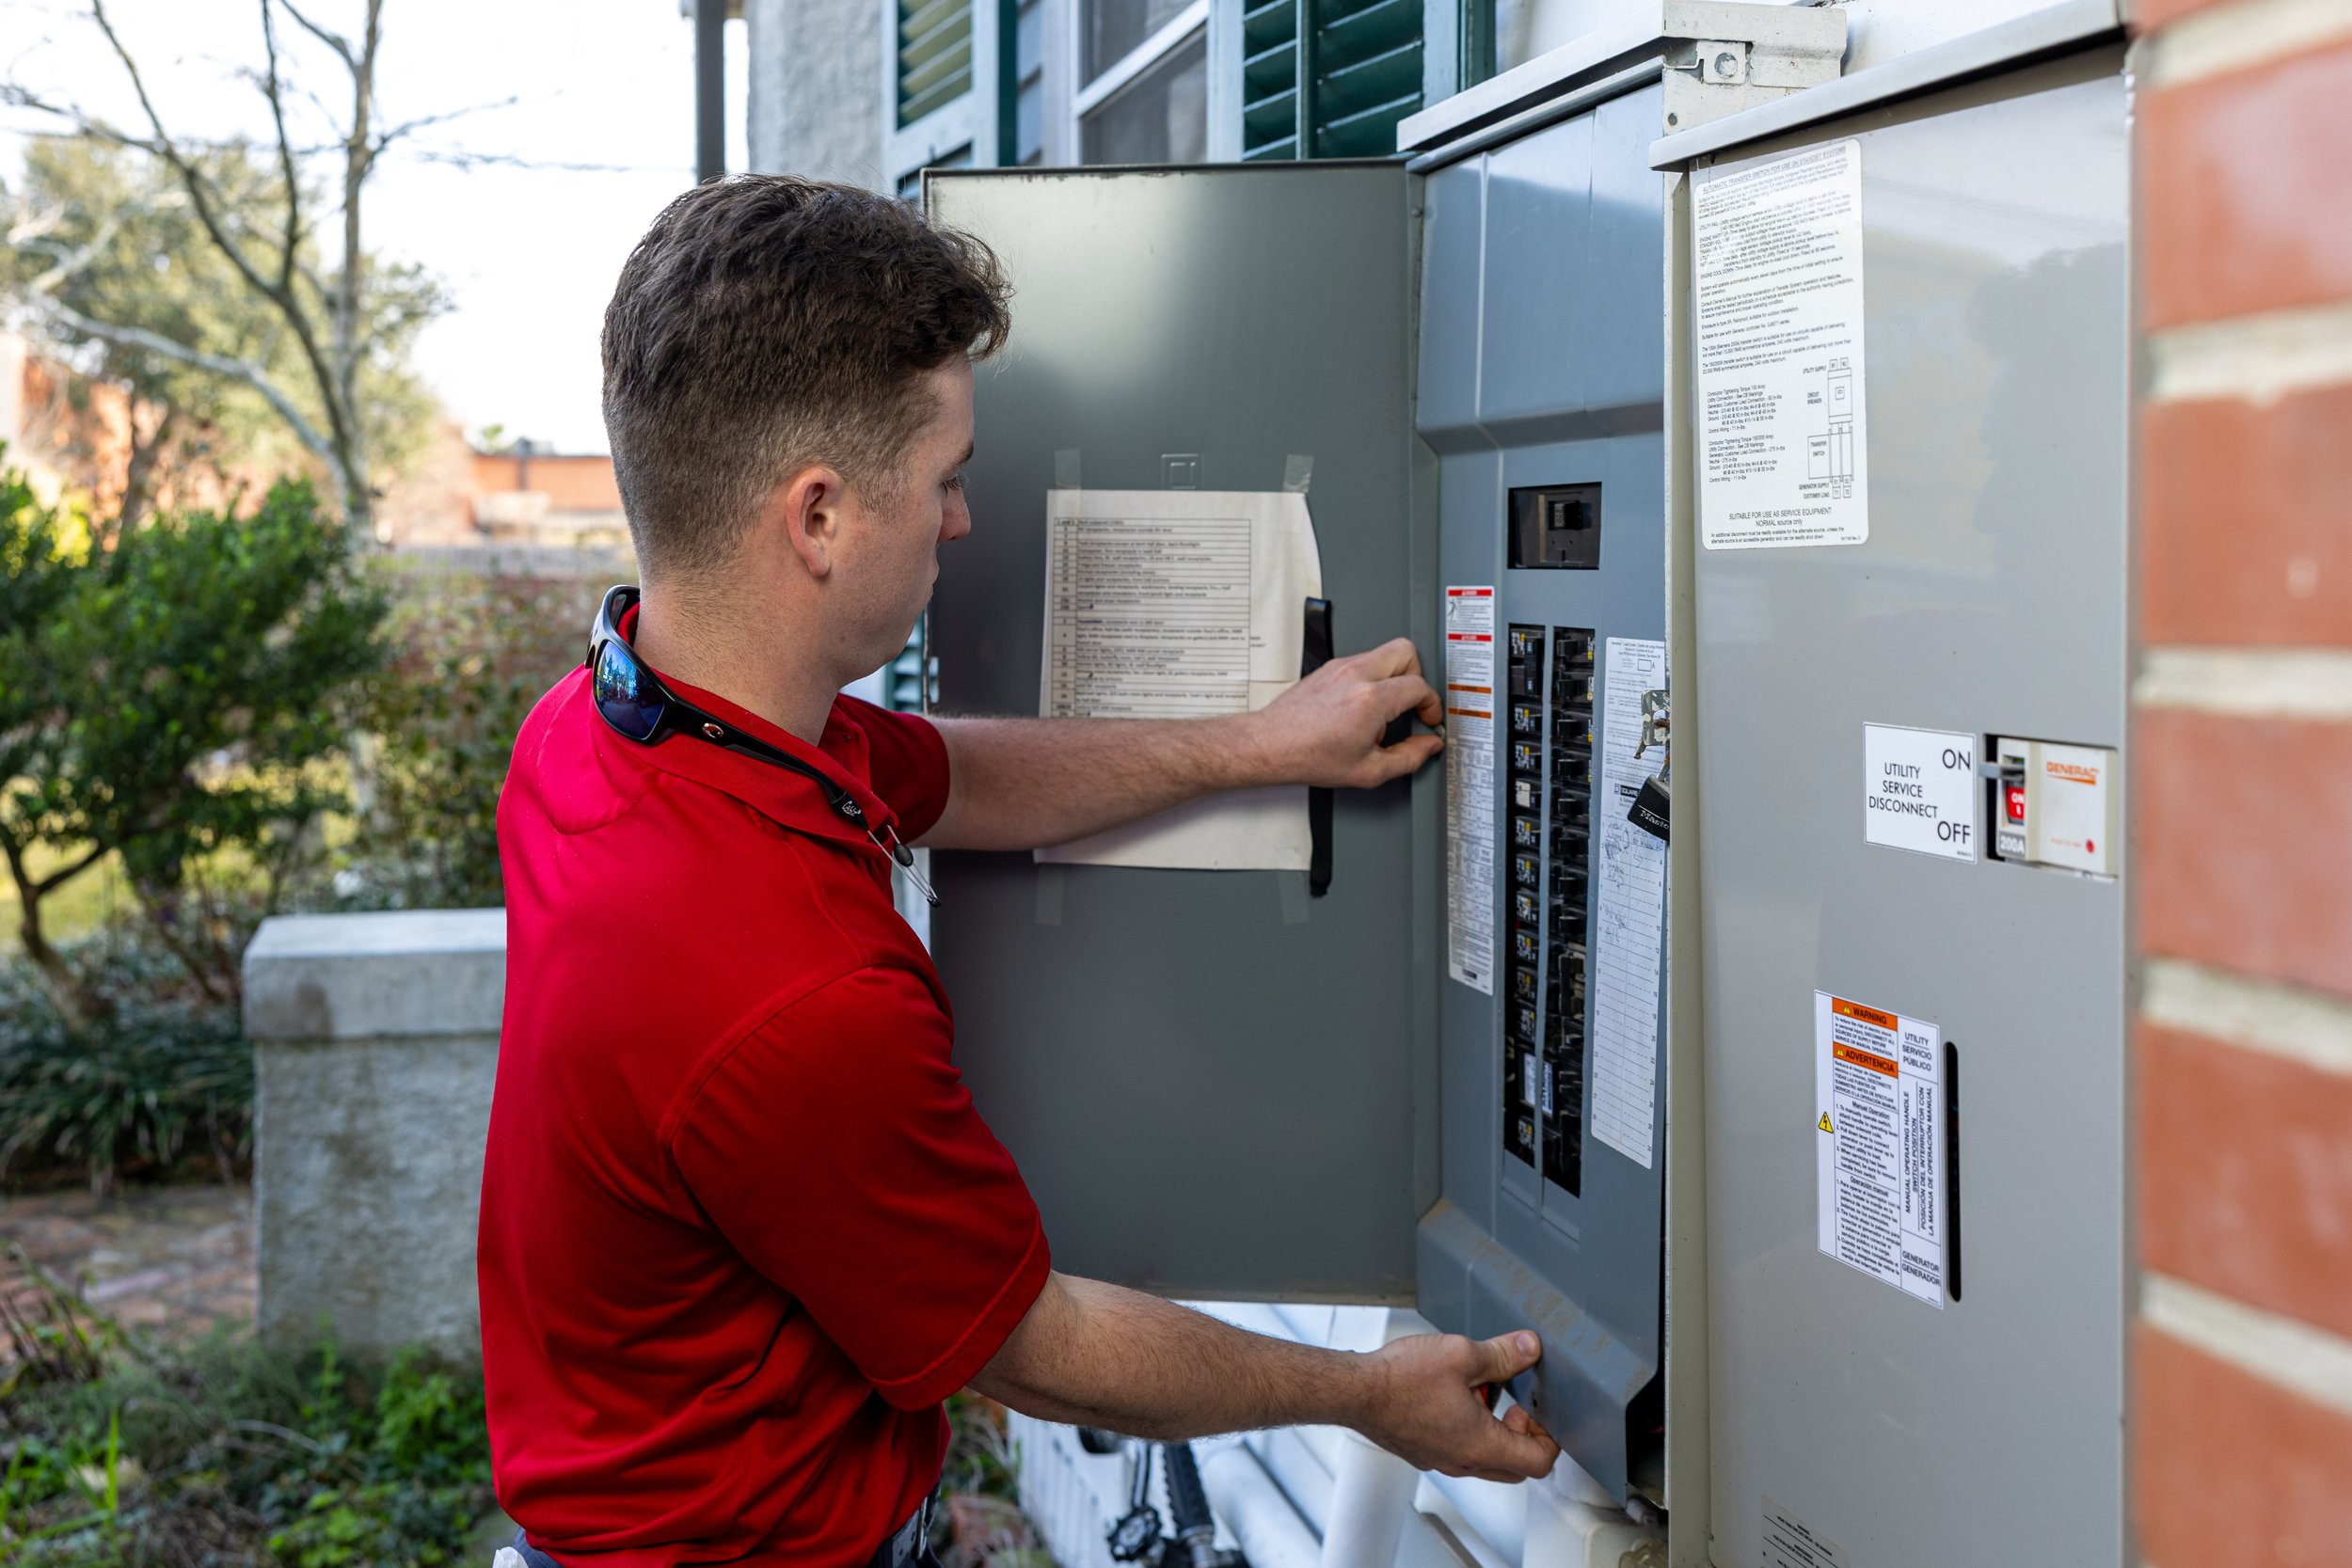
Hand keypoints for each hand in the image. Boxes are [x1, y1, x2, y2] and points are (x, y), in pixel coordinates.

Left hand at [1250, 637, 1443, 788]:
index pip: (1419, 686)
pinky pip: (1363, 661)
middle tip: (1412, 702)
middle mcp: (1356, 674)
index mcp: (1370, 699)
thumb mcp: (1368, 771)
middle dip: (1417, 677)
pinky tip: (1363, 706)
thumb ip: (1408, 758)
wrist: (1270, 745)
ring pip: (1384, 652)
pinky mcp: (1328, 667)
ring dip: (1394, 676)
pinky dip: (1373, 678)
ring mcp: (1340, 666)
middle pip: (1406, 651)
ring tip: (1385, 708)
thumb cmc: (1308, 756)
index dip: (1432, 704)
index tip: (1428, 718)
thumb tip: (1427, 746)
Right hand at [1351, 1330, 1558, 1481]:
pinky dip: (1466, 1428)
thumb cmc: (1400, 1379)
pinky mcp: (1422, 1452)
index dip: (1548, 1436)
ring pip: (1484, 1459)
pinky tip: (1450, 1394)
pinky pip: (1458, 1450)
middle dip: (1521, 1434)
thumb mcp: (1462, 1354)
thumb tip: (1529, 1348)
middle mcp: (1462, 1462)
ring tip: (1477, 1389)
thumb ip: (1503, 1354)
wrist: (1354, 1392)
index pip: (1538, 1462)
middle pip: (1515, 1467)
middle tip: (1512, 1404)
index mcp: (1480, 1446)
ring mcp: (1440, 1460)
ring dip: (1492, 1429)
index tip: (1536, 1410)